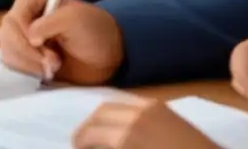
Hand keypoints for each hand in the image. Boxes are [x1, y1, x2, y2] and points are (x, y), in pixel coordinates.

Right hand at [0, 0, 122, 83]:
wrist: (107, 55)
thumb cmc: (94, 30)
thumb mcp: (76, 19)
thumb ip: (51, 23)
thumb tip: (30, 37)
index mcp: (32, 2)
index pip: (13, 17)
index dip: (22, 35)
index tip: (42, 46)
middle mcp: (23, 19)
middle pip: (6, 36)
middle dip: (28, 53)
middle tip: (54, 61)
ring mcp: (22, 40)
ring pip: (7, 52)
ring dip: (29, 65)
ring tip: (54, 67)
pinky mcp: (26, 60)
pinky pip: (13, 66)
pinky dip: (28, 73)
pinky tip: (47, 72)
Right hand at [73, 98, 218, 148]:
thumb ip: (113, 147)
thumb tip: (94, 145)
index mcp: (128, 134)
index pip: (91, 131)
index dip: (79, 140)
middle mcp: (138, 113)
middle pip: (101, 112)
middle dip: (88, 127)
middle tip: (81, 144)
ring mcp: (155, 107)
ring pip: (117, 104)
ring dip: (103, 119)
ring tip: (100, 137)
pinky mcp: (167, 109)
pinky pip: (134, 105)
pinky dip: (120, 114)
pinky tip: (123, 130)